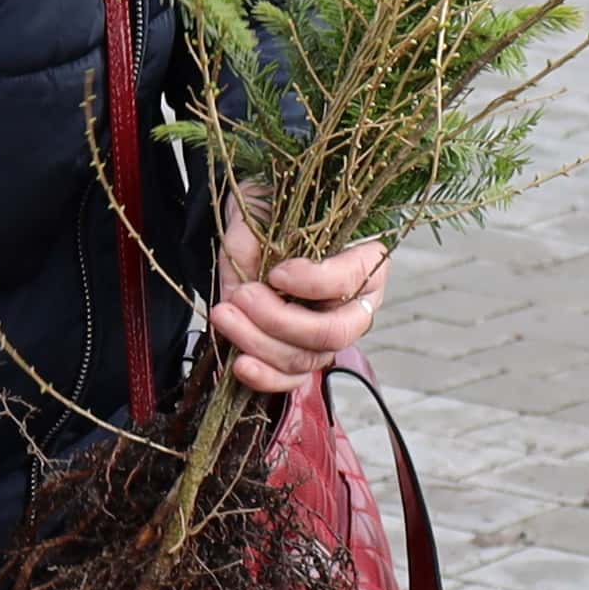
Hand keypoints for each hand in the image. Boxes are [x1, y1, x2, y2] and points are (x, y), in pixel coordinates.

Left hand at [207, 205, 389, 397]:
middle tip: (244, 296)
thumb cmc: (270, 209)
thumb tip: (248, 284)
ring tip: (224, 314)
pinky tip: (240, 363)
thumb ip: (257, 243)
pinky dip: (265, 377)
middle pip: (331, 333)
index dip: (314, 283)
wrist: (253, 220)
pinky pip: (290, 379)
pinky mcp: (297, 354)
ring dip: (259, 342)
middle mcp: (354, 305)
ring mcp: (326, 334)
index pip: (353, 280)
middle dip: (280, 320)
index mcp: (363, 262)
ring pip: (305, 359)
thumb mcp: (265, 210)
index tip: (277, 272)